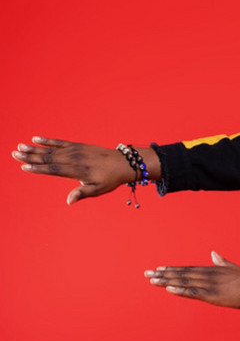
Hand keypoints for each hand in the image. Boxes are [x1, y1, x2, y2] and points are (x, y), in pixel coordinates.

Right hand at [12, 137, 160, 204]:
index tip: (24, 167)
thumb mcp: (98, 190)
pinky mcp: (78, 145)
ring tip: (20, 147)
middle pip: (49, 158)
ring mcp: (76, 151)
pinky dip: (48, 141)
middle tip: (14, 154)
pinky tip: (36, 139)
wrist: (123, 163)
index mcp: (78, 171)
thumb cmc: (110, 180)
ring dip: (35, 148)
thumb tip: (69, 201)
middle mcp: (75, 159)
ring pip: (52, 150)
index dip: (39, 168)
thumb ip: (82, 193)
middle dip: (31, 156)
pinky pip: (61, 142)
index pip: (54, 170)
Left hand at [145, 251, 239, 312]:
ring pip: (184, 282)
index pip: (188, 269)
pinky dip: (181, 291)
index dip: (172, 270)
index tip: (158, 269)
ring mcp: (211, 285)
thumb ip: (222, 262)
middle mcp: (209, 275)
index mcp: (213, 270)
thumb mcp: (234, 269)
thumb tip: (213, 253)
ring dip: (167, 282)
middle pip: (182, 274)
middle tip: (147, 274)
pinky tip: (169, 289)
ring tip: (152, 280)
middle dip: (164, 274)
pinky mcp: (215, 295)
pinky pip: (194, 293)